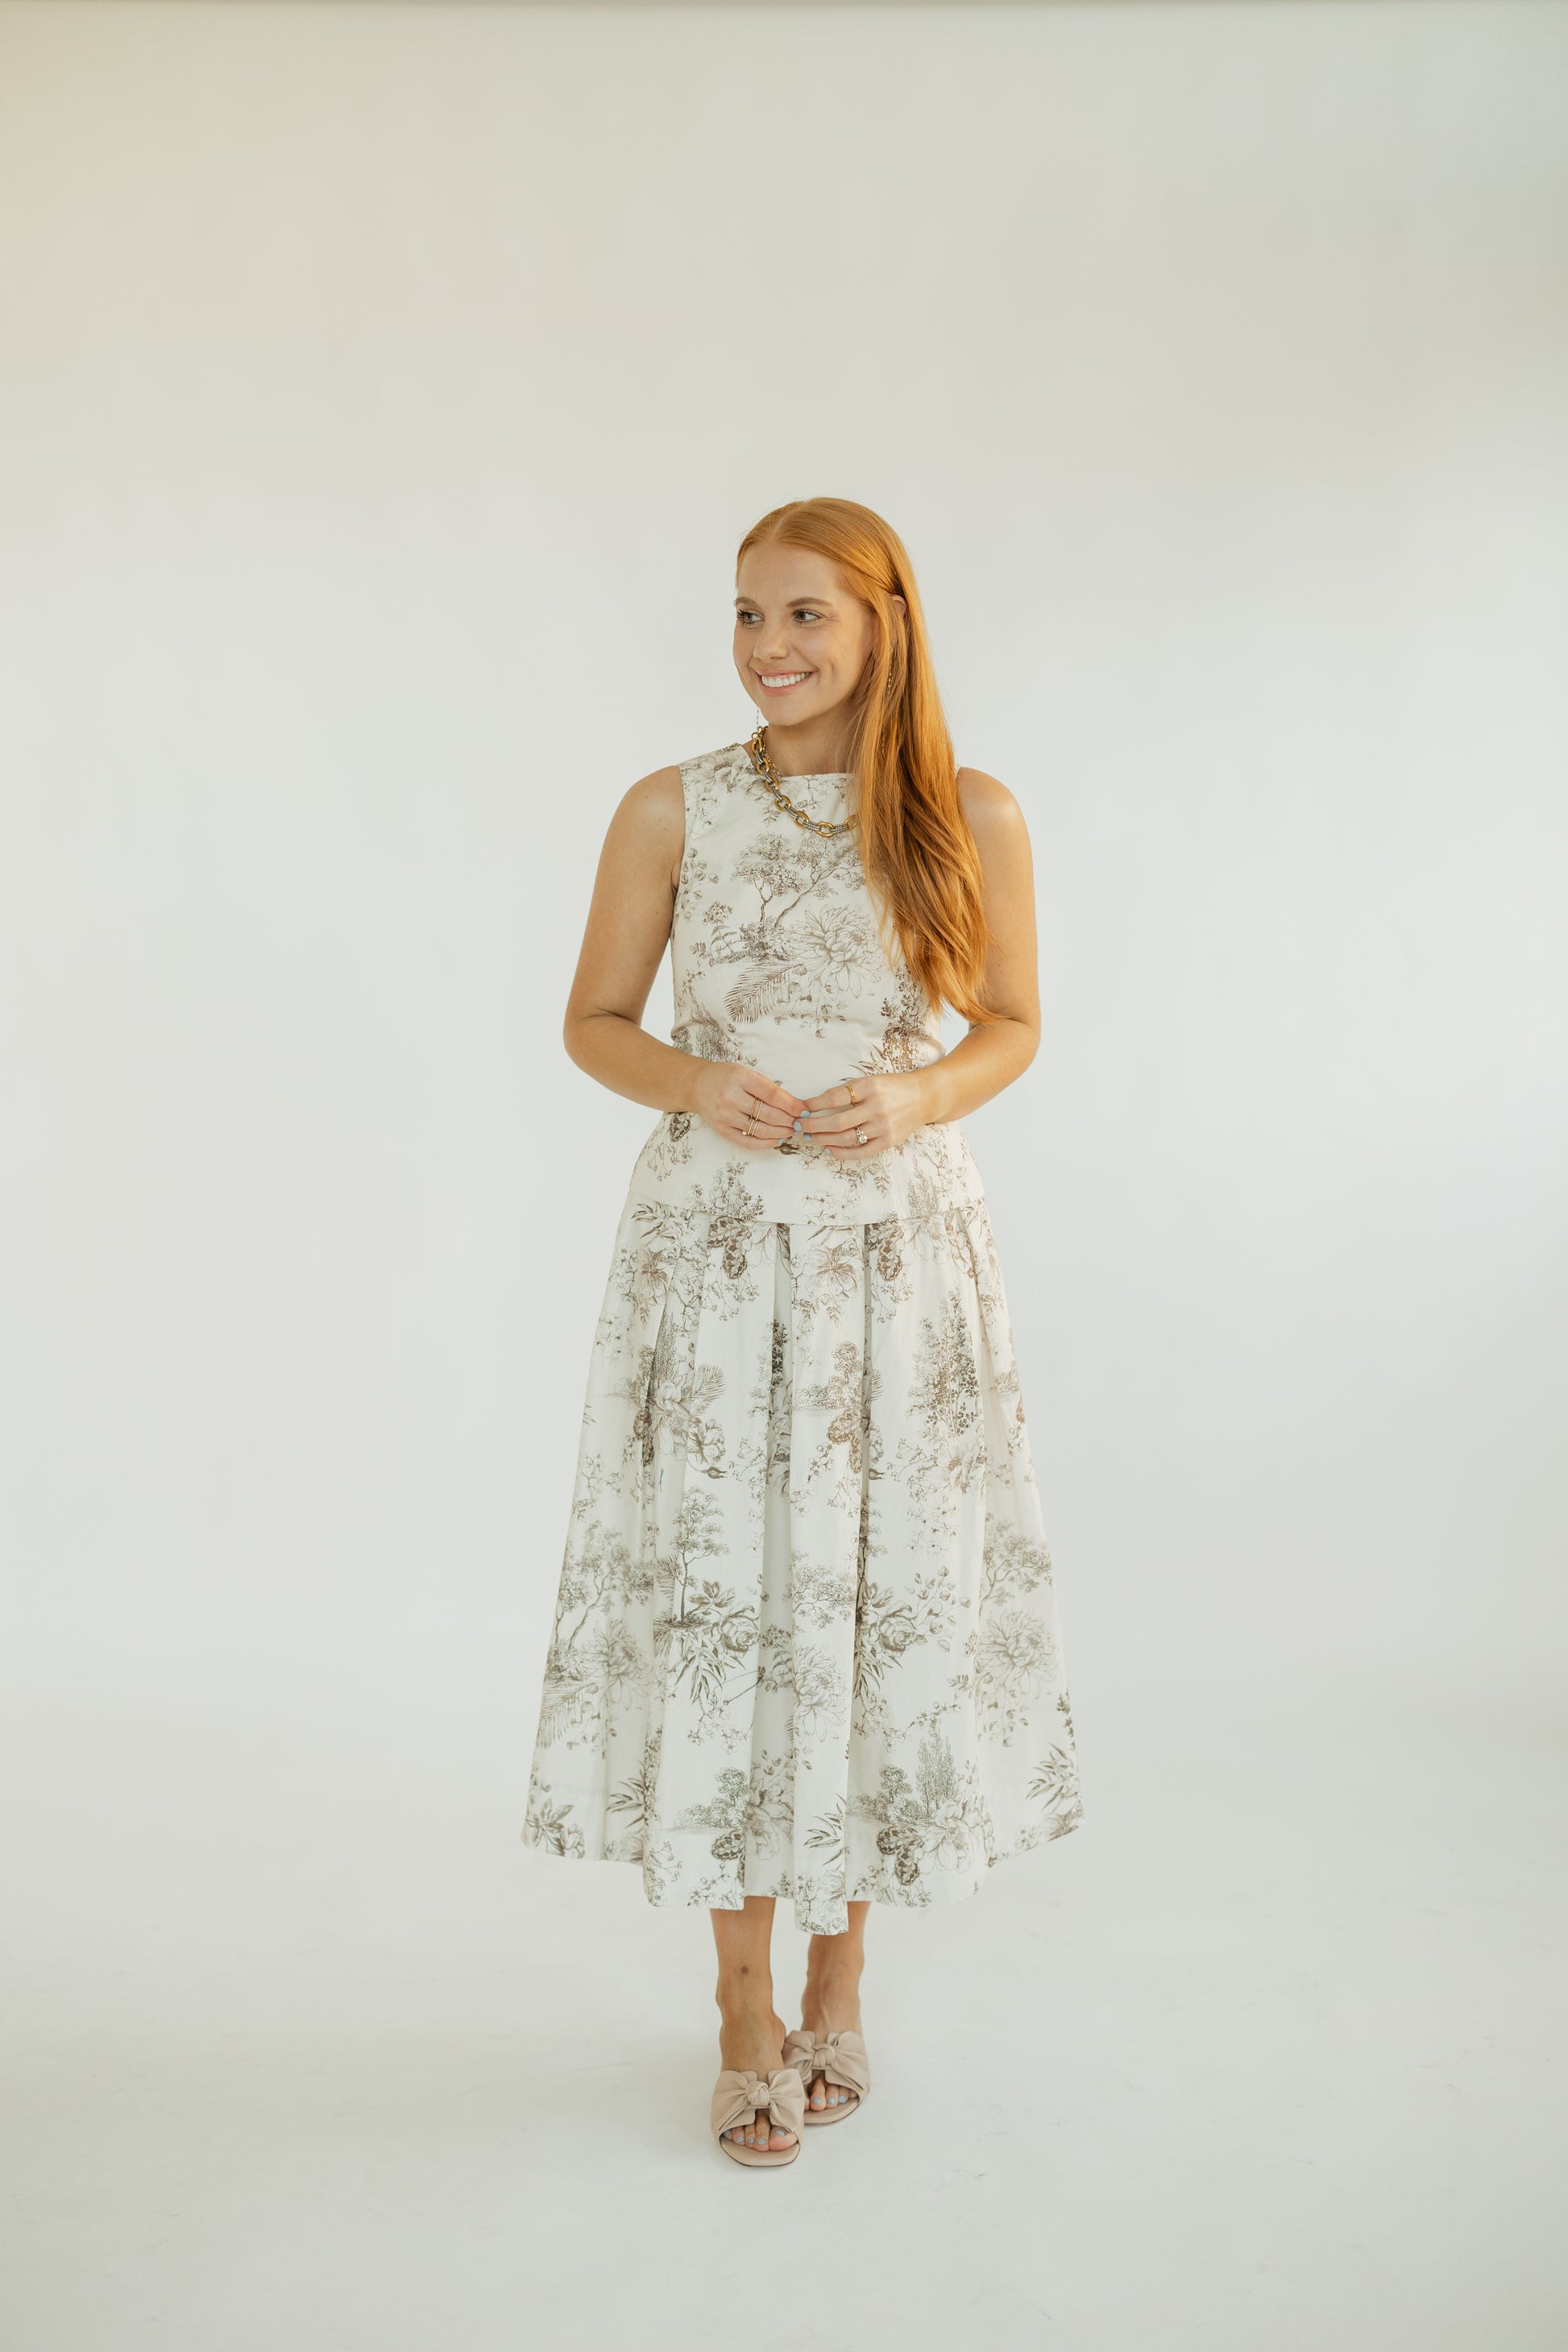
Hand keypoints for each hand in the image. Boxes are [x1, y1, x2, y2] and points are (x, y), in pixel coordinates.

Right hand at [689, 1062, 809, 1150]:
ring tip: (790, 1130)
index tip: (804, 1111)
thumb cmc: (726, 1077)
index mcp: (740, 1078)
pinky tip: (776, 1139)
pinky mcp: (721, 1130)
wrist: (697, 1085)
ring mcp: (725, 1115)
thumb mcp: (747, 1073)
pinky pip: (747, 1141)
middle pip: (768, 1114)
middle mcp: (731, 1097)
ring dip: (780, 1132)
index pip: (772, 1094)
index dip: (791, 1105)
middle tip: (799, 1123)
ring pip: (760, 1129)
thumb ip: (768, 1088)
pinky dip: (765, 1143)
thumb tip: (795, 1105)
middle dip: (789, 1120)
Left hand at [796, 1071, 930, 1158]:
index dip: (815, 1104)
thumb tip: (814, 1104)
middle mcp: (876, 1107)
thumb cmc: (891, 1088)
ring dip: (823, 1139)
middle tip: (799, 1125)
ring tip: (811, 1137)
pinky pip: (860, 1152)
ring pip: (845, 1138)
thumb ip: (847, 1091)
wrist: (922, 1098)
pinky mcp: (888, 1141)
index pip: (835, 1097)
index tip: (803, 1108)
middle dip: (813, 1125)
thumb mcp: (870, 1081)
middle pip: (836, 1121)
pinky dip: (841, 1153)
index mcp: (869, 1087)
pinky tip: (829, 1149)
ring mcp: (883, 1126)